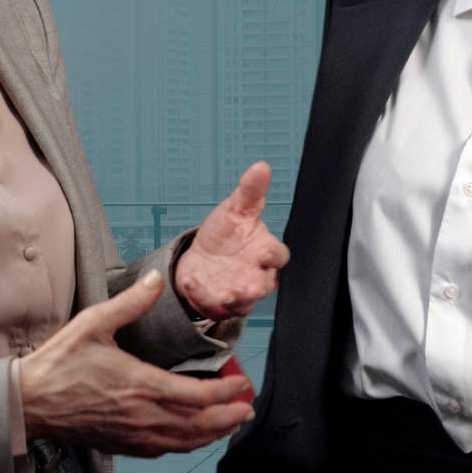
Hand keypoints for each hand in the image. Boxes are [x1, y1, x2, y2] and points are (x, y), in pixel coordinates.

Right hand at [20, 271, 255, 456]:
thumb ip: (130, 302)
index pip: (199, 396)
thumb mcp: (93, 323)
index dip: (227, 392)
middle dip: (229, 417)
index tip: (242, 383)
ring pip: (185, 442)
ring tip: (230, 424)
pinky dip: (186, 445)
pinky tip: (192, 438)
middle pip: (200, 425)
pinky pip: (164, 451)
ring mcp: (133, 435)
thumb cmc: (58, 364)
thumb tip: (157, 279)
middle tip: (246, 408)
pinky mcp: (122, 445)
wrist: (28, 403)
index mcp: (141, 385)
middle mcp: (143, 416)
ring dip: (213, 435)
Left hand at [175, 161, 290, 320]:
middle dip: (256, 284)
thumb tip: (261, 167)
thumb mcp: (235, 208)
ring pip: (245, 299)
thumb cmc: (225, 234)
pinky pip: (217, 305)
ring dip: (237, 297)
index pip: (278, 255)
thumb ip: (250, 190)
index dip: (272, 256)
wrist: (200, 259)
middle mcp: (257, 274)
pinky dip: (204, 295)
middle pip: (265, 284)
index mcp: (265, 250)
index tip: (262, 253)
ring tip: (226, 292)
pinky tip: (193, 282)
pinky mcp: (223, 305)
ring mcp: (241, 292)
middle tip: (246, 283)